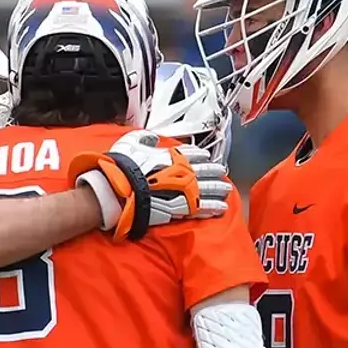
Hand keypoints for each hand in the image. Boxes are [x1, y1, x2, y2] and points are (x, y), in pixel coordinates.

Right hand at [69, 132, 230, 241]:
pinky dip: (213, 208)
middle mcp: (181, 171)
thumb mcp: (131, 142)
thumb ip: (145, 139)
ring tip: (227, 190)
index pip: (189, 153)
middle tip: (223, 172)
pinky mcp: (181, 207)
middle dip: (213, 171)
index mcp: (170, 155)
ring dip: (218, 189)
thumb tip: (153, 139)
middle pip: (203, 170)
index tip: (206, 156)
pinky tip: (222, 209)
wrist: (120, 189)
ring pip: (206, 189)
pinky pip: (201, 207)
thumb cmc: (123, 167)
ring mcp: (183, 189)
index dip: (199, 155)